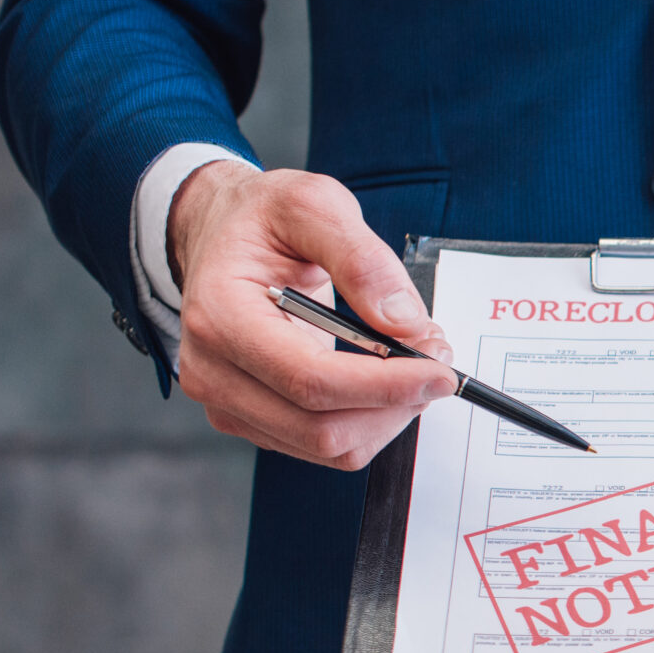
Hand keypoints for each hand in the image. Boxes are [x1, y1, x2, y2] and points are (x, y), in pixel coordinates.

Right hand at [169, 163, 457, 470]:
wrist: (222, 233)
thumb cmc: (261, 219)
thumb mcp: (313, 204)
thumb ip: (361, 258)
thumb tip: (403, 321)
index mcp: (220, 316)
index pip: (310, 380)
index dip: (386, 386)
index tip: (440, 370)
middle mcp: (213, 370)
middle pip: (323, 430)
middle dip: (397, 403)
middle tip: (438, 360)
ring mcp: (229, 402)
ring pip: (332, 448)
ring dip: (390, 416)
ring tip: (416, 364)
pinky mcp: (254, 419)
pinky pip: (328, 446)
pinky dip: (372, 421)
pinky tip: (387, 380)